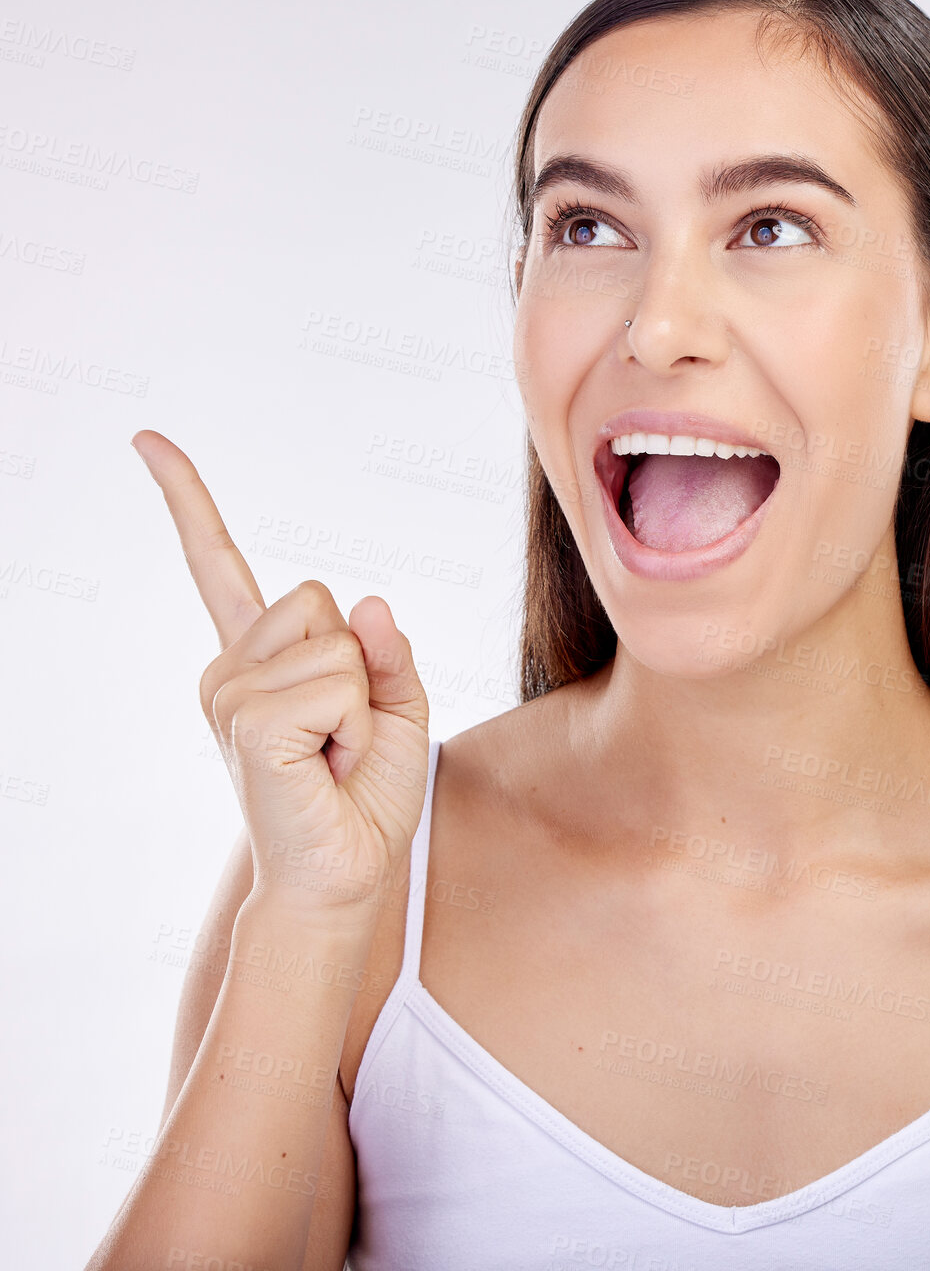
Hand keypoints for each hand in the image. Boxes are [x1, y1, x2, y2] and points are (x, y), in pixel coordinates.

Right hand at [132, 429, 430, 914]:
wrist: (345, 872)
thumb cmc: (364, 797)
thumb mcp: (398, 710)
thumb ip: (386, 652)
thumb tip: (369, 602)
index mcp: (260, 660)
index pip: (218, 566)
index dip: (186, 500)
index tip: (146, 440)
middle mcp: (231, 669)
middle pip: (323, 602)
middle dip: (359, 666)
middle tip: (343, 735)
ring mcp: (229, 693)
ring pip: (338, 642)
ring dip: (361, 703)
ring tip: (334, 754)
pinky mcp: (246, 720)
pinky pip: (338, 681)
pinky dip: (356, 724)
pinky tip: (327, 765)